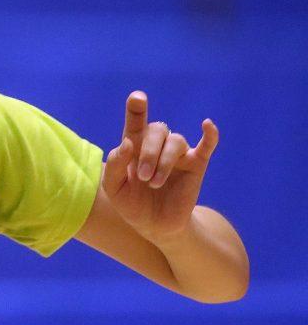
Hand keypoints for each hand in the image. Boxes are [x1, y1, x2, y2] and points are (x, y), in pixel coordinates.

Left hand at [101, 91, 218, 242]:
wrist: (154, 226)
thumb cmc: (131, 204)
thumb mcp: (114, 188)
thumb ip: (116, 165)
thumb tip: (127, 143)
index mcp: (134, 146)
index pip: (135, 122)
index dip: (136, 108)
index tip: (137, 98)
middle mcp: (156, 145)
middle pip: (157, 130)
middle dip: (149, 153)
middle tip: (144, 177)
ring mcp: (178, 154)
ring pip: (176, 141)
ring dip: (164, 160)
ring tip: (155, 183)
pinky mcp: (196, 165)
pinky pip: (207, 144)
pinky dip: (210, 134)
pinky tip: (207, 125)